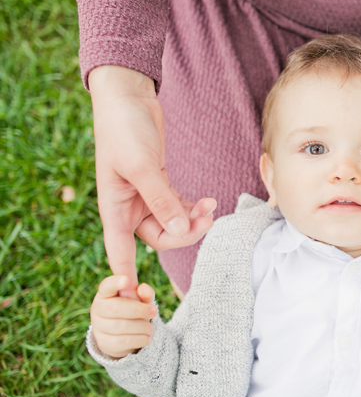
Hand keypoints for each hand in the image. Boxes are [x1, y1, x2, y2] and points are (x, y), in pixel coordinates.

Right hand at [89, 66, 215, 298]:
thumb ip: (161, 200)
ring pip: (171, 223)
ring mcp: (144, 196)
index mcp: (114, 207)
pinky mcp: (158, 183)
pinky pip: (177, 207)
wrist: (128, 98)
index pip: (119, 251)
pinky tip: (207, 202)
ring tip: (211, 206)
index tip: (136, 297)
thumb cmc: (125, 129)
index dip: (127, 274)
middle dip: (184, 234)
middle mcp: (128, 206)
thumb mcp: (142, 166)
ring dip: (193, 220)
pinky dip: (192, 208)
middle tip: (207, 220)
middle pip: (158, 238)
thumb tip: (179, 231)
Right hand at [90, 275, 157, 358]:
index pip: (106, 286)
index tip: (126, 280)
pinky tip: (147, 337)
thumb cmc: (133, 311)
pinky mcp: (104, 343)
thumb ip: (144, 294)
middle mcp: (97, 309)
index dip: (115, 283)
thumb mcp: (141, 301)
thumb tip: (143, 288)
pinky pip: (122, 342)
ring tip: (151, 328)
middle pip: (115, 308)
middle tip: (154, 311)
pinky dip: (139, 339)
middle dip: (138, 310)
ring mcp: (98, 327)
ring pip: (120, 326)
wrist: (124, 335)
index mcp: (105, 294)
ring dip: (142, 327)